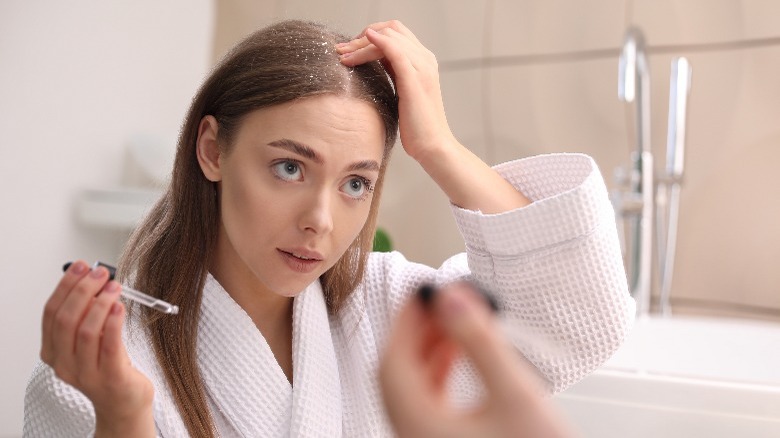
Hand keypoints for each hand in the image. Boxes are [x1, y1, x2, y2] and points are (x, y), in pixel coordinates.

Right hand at [40, 260, 154, 435]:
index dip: (65, 286)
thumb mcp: (89, 340)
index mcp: (53, 352)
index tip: (80, 267)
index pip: (51, 313)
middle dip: (83, 290)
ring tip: (115, 287)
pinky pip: (109, 346)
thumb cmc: (108, 366)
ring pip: (86, 331)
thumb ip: (86, 315)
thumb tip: (93, 279)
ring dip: (101, 302)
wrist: (123, 403)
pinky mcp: (110, 378)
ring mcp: (85, 373)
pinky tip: (119, 307)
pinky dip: (113, 322)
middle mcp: (64, 364)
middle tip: (101, 273)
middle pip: (66, 319)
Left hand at [337, 20, 455, 162]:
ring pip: (389, 38)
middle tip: (341, 50)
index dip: (370, 35)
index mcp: (423, 61)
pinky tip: (363, 42)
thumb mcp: (402, 93)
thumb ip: (393, 75)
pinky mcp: (414, 78)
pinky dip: (377, 43)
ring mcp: (422, 67)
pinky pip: (394, 50)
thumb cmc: (416, 126)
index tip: (350, 50)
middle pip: (391, 29)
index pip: (395, 33)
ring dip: (361, 42)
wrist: (432, 146)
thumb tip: (370, 65)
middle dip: (362, 36)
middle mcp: (425, 59)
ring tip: (343, 55)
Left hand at [379, 283, 572, 437]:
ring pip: (412, 390)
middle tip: (439, 303)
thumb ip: (481, 343)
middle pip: (397, 375)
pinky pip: (427, 404)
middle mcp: (415, 437)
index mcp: (420, 427)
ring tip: (453, 322)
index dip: (405, 321)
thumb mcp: (515, 395)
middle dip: (416, 333)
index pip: (393, 362)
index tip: (422, 293)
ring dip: (427, 351)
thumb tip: (451, 299)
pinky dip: (437, 374)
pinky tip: (457, 355)